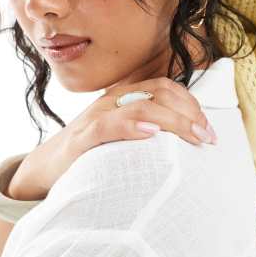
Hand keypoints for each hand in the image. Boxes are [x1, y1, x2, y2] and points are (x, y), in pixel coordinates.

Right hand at [8, 76, 216, 200]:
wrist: (46, 168)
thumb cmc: (92, 153)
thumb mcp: (125, 136)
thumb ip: (150, 131)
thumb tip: (189, 141)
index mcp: (126, 97)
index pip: (166, 88)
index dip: (192, 104)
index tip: (209, 129)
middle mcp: (113, 101)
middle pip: (160, 94)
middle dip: (190, 114)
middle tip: (208, 138)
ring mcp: (97, 116)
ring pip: (141, 106)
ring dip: (173, 121)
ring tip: (193, 137)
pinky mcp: (82, 138)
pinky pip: (108, 125)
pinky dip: (132, 126)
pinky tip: (151, 134)